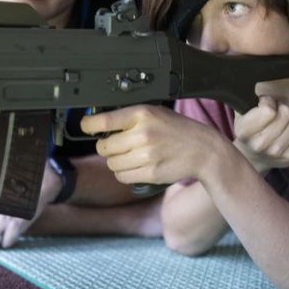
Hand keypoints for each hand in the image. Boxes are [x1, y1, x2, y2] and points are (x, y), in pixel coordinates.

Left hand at [81, 104, 217, 184]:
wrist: (203, 150)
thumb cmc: (178, 129)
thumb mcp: (155, 112)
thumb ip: (129, 117)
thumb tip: (99, 123)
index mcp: (142, 114)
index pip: (104, 121)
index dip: (89, 124)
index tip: (85, 125)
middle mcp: (142, 134)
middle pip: (104, 147)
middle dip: (107, 147)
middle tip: (117, 144)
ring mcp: (146, 156)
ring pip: (111, 163)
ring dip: (116, 161)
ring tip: (130, 155)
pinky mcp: (149, 173)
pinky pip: (122, 176)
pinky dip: (124, 173)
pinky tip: (136, 165)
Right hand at [233, 96, 288, 172]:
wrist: (253, 158)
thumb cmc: (248, 131)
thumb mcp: (241, 115)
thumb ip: (248, 101)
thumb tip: (262, 89)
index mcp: (244, 132)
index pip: (268, 110)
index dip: (268, 101)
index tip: (264, 104)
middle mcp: (260, 145)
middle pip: (285, 114)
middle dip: (281, 107)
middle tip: (275, 112)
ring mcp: (277, 152)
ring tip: (282, 120)